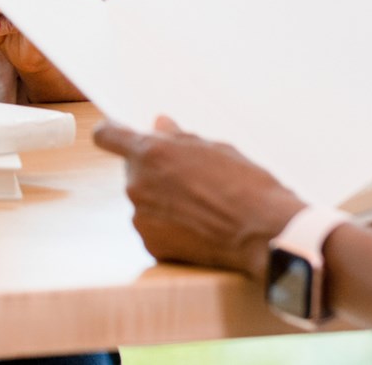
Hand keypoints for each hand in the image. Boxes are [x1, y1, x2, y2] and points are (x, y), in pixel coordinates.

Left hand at [92, 116, 304, 281]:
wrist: (264, 234)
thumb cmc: (245, 186)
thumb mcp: (215, 149)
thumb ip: (179, 138)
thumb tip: (160, 126)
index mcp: (150, 154)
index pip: (107, 135)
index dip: (112, 133)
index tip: (118, 135)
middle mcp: (137, 185)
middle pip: (132, 170)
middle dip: (152, 171)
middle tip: (186, 176)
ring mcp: (142, 218)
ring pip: (143, 200)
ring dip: (160, 200)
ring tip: (199, 205)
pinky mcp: (152, 246)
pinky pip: (153, 228)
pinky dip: (168, 226)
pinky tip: (197, 226)